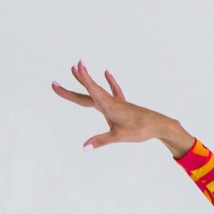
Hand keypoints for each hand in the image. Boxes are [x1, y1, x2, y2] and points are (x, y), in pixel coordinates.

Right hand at [51, 62, 192, 153]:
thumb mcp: (118, 136)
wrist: (159, 125)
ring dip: (85, 81)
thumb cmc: (140, 129)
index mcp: (108, 105)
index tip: (75, 65)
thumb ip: (100, 141)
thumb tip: (84, 148)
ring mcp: (116, 102)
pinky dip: (109, 81)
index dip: (83, 77)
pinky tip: (107, 72)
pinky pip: (113, 91)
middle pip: (87, 92)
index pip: (91, 89)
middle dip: (70, 88)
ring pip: (97, 90)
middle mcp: (110, 101)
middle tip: (54, 83)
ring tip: (74, 69)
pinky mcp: (123, 105)